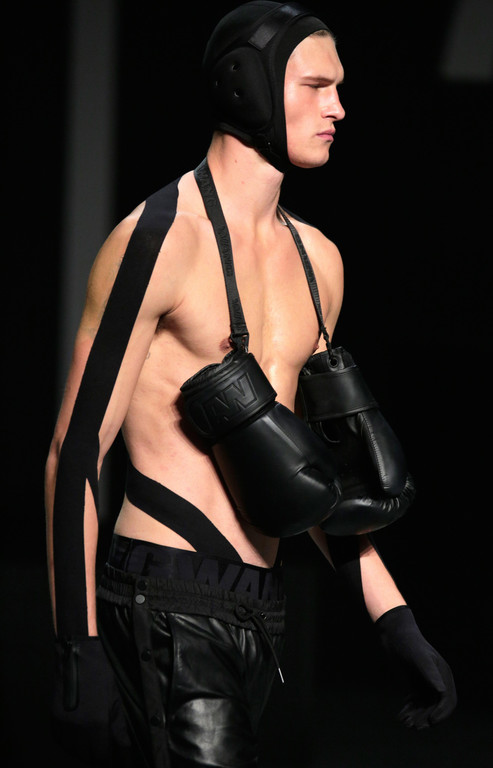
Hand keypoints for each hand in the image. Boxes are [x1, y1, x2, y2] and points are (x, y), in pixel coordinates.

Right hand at [52, 636, 131, 764]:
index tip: (116, 757)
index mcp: (95, 723)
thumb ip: (119, 725)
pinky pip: (61, 740)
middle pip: (87, 756)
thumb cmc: (100, 672)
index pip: (102, 755)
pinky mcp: (54, 718)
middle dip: (98, 755)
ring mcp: (63, 724)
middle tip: (106, 751)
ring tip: (94, 746)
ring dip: (84, 751)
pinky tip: (79, 739)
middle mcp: (77, 728)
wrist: (77, 653)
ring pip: (73, 750)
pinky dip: (70, 743)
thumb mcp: (115, 698)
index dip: (110, 758)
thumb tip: (124, 745)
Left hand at [375, 605, 456, 728]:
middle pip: (436, 707)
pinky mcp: (415, 684)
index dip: (441, 713)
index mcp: (443, 674)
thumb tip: (441, 691)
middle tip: (412, 726)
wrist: (394, 634)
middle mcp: (437, 680)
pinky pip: (416, 702)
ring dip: (416, 716)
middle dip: (425, 717)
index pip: (448, 700)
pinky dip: (410, 710)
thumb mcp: (418, 657)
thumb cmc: (408, 642)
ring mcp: (425, 683)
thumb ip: (429, 673)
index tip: (431, 722)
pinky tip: (401, 714)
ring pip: (424, 707)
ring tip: (404, 721)